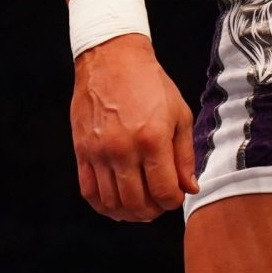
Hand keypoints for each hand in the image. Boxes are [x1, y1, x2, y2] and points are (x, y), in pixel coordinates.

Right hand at [72, 36, 198, 220]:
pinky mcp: (82, 151)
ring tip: (140, 207)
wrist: (112, 59)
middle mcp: (123, 149)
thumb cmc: (151, 84)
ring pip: (112, 202)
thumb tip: (189, 188)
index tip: (176, 196)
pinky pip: (89, 191)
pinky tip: (116, 204)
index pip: (164, 192)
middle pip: (138, 203)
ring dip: (129, 213)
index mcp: (152, 139)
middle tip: (159, 206)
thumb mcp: (179, 114)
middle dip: (153, 212)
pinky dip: (104, 206)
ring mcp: (99, 152)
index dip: (173, 202)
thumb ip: (184, 155)